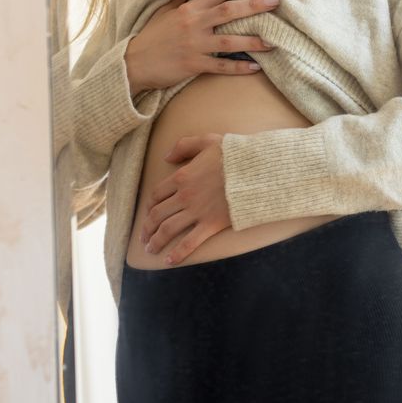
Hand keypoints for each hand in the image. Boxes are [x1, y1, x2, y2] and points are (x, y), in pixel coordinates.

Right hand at [125, 0, 280, 93]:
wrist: (133, 63)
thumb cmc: (151, 36)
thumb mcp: (164, 11)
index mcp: (189, 10)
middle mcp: (194, 24)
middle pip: (229, 11)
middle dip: (253, 5)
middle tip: (275, 1)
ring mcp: (195, 45)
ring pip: (229, 41)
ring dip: (253, 41)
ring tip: (274, 41)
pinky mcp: (194, 64)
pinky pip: (221, 66)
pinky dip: (238, 67)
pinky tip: (255, 67)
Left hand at [140, 133, 230, 264]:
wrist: (258, 171)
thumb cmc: (236, 155)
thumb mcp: (208, 141)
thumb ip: (184, 145)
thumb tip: (166, 157)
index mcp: (182, 176)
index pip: (157, 194)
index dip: (149, 205)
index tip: (148, 213)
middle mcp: (185, 196)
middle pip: (157, 215)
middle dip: (147, 228)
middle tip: (144, 237)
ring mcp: (197, 212)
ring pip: (167, 229)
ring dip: (155, 241)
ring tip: (150, 249)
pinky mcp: (211, 224)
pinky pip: (189, 242)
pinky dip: (177, 254)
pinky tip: (169, 261)